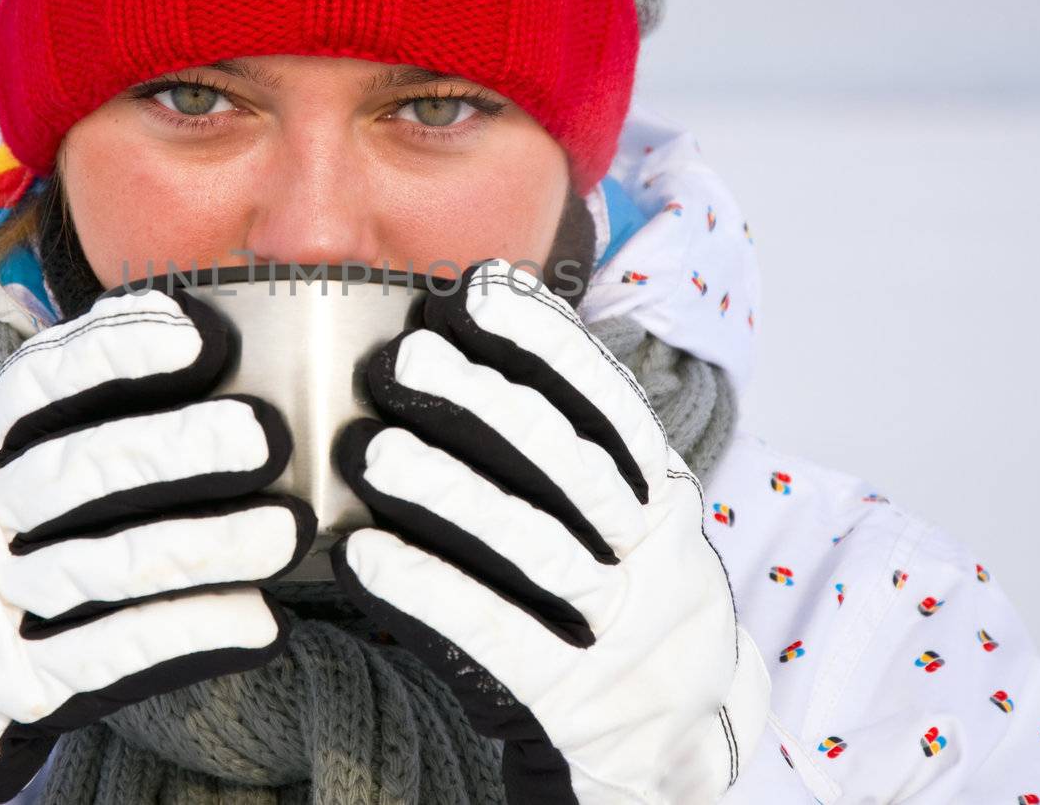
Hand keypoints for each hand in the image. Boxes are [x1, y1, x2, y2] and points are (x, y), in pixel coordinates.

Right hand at [0, 287, 313, 803]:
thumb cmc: (9, 533)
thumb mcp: (26, 455)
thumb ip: (99, 405)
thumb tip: (223, 341)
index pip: (49, 377)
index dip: (123, 351)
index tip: (203, 336)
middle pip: (79, 470)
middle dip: (177, 448)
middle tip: (266, 436)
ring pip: (102, 565)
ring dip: (201, 546)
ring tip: (287, 533)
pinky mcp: (20, 682)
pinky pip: (108, 656)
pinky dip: (188, 635)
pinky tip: (260, 623)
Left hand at [331, 259, 767, 803]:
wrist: (675, 749)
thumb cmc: (612, 608)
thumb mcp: (621, 525)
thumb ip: (562, 454)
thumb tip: (462, 341)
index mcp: (662, 499)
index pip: (608, 406)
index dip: (543, 343)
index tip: (474, 292)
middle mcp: (655, 555)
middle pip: (569, 466)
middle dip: (484, 404)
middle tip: (403, 360)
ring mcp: (622, 632)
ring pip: (535, 547)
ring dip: (447, 492)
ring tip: (369, 450)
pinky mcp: (574, 702)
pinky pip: (500, 640)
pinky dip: (430, 591)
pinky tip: (364, 557)